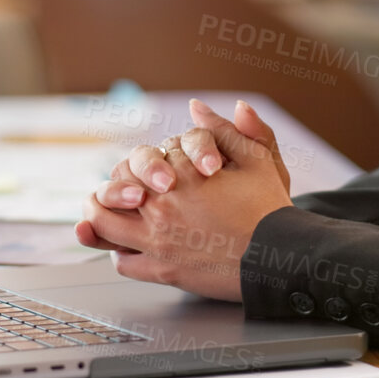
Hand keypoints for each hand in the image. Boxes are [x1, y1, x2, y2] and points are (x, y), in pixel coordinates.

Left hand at [75, 100, 292, 299]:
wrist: (279, 257)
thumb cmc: (269, 209)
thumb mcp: (256, 158)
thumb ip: (225, 130)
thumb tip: (196, 106)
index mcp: (182, 177)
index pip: (145, 160)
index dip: (149, 162)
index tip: (159, 168)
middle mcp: (162, 208)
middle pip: (117, 187)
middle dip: (115, 183)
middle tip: (119, 187)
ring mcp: (158, 242)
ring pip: (106, 225)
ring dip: (99, 215)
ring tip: (101, 211)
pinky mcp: (162, 271)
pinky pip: (123, 262)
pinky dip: (118, 252)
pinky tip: (125, 246)